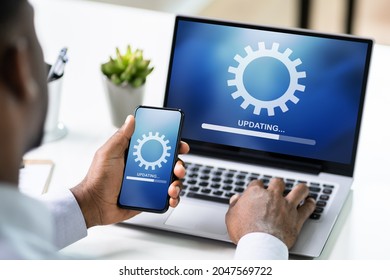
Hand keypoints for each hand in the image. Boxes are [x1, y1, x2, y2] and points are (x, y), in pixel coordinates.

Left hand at [71, 115, 189, 227]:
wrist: (94, 204)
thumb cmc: (98, 179)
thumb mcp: (108, 153)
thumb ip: (121, 136)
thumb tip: (131, 119)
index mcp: (137, 155)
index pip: (159, 146)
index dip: (173, 144)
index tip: (180, 145)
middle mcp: (145, 167)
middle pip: (170, 163)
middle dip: (179, 164)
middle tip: (178, 168)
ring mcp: (149, 182)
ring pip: (172, 180)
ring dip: (178, 182)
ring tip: (171, 187)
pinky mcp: (150, 197)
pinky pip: (167, 196)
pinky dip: (174, 197)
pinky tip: (171, 197)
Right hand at [225, 178, 315, 248]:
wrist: (260, 245)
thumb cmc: (245, 232)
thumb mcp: (231, 217)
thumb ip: (234, 206)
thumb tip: (236, 199)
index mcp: (255, 193)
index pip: (257, 183)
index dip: (257, 186)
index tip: (258, 190)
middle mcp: (273, 196)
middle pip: (278, 182)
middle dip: (277, 184)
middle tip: (278, 187)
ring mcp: (287, 206)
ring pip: (299, 190)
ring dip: (300, 189)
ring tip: (301, 189)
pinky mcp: (297, 217)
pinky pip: (308, 208)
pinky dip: (310, 204)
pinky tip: (310, 202)